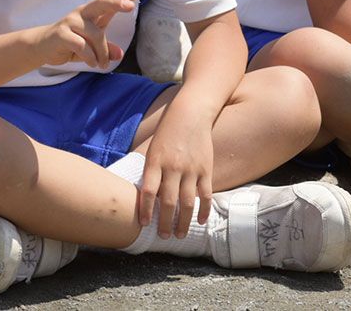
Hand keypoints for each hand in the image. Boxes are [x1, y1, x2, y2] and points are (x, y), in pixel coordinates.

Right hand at [33, 0, 148, 68]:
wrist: (42, 46)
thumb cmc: (72, 43)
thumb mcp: (92, 48)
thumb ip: (106, 49)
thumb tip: (118, 55)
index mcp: (94, 13)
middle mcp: (83, 13)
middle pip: (102, 2)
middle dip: (117, 3)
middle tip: (130, 6)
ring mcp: (71, 22)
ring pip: (95, 34)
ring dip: (102, 52)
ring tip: (102, 64)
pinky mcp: (62, 34)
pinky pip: (82, 45)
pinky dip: (90, 57)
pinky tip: (93, 63)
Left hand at [139, 112, 213, 237]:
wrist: (190, 114)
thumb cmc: (167, 134)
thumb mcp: (153, 150)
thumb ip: (151, 172)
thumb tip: (146, 198)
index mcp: (156, 162)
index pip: (148, 192)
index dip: (145, 210)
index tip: (144, 224)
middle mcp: (173, 167)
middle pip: (168, 202)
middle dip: (165, 223)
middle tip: (164, 236)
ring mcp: (191, 169)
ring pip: (187, 202)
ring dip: (183, 222)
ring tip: (179, 234)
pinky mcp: (206, 169)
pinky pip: (206, 195)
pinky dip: (204, 210)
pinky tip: (201, 221)